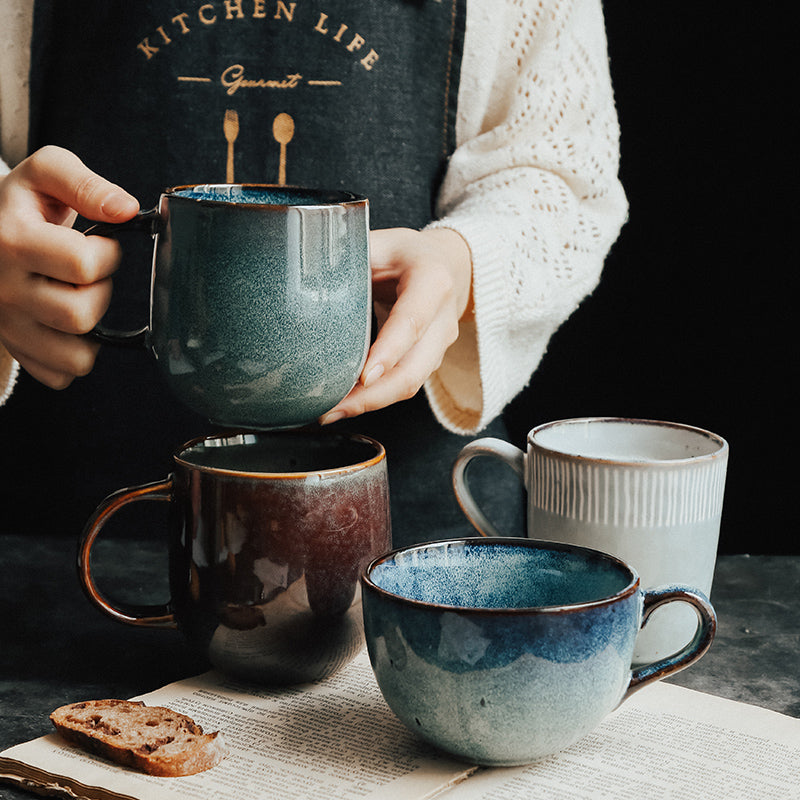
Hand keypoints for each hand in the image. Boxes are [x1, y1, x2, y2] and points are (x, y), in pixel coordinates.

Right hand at [0, 146, 138, 388]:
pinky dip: (74, 357)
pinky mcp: (14, 348)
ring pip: (75, 357)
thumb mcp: (45, 174)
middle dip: (101, 292)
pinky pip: (61, 375)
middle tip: (89, 275)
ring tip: (80, 299)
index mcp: (12, 240)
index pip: (84, 264)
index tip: (101, 244)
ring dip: (93, 330)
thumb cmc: (22, 204)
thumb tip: (126, 209)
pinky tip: (68, 326)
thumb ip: (85, 184)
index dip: (108, 254)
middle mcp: (3, 289)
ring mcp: (6, 325)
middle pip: (80, 314)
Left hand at [319, 226, 472, 423]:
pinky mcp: (429, 362)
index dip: (388, 352)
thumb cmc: (406, 255)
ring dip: (371, 403)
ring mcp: (439, 345)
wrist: (449, 266)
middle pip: (414, 369)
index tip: (363, 377)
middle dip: (373, 396)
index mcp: (432, 281)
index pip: (411, 322)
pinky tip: (345, 404)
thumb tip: (301, 276)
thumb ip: (348, 258)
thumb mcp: (379, 242)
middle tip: (332, 409)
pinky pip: (404, 385)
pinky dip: (375, 398)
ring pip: (410, 384)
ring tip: (330, 412)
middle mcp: (443, 319)